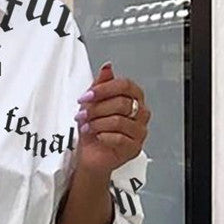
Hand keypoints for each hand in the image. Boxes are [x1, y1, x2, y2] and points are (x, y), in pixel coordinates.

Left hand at [74, 61, 150, 175]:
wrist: (91, 156)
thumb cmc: (94, 130)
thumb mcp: (92, 104)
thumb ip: (100, 85)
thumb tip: (107, 67)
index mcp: (134, 98)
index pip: (126, 85)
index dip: (104, 89)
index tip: (86, 96)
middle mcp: (141, 113)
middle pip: (121, 103)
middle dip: (97, 109)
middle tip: (82, 115)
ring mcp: (140, 131)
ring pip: (119, 121)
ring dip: (97, 123)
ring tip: (86, 127)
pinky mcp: (134, 148)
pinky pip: (119, 138)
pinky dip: (103, 136)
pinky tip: (97, 137)